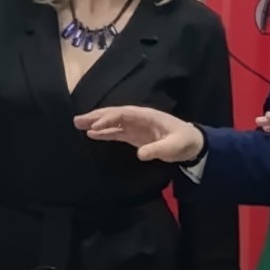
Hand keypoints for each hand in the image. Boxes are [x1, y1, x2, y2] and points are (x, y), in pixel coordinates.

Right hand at [75, 106, 203, 164]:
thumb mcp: (173, 146)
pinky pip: (116, 132)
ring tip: (78, 125)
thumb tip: (140, 154)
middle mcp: (138, 118)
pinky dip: (104, 133)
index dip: (109, 119)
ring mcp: (135, 127)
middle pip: (114, 114)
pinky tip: (92, 135)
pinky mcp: (134, 136)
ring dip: (96, 124)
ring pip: (112, 122)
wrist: (192, 144)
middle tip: (77, 120)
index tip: (95, 127)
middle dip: (96, 117)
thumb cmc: (184, 142)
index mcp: (147, 116)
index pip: (124, 114)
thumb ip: (157, 149)